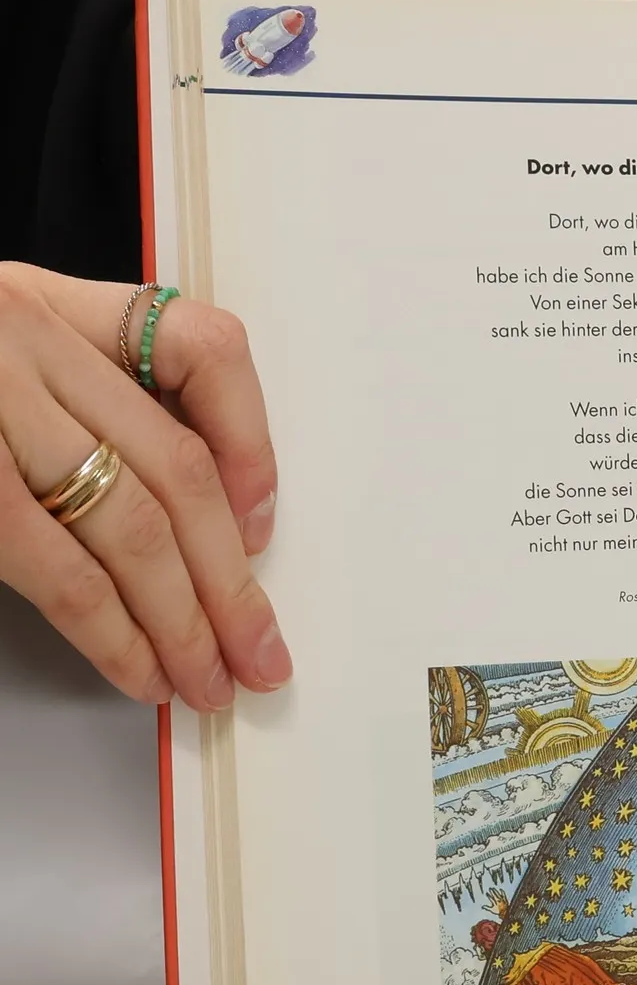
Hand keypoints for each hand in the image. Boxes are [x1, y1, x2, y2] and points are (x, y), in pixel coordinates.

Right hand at [0, 264, 289, 709]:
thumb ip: (74, 405)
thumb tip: (201, 521)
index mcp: (48, 303)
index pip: (203, 349)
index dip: (252, 444)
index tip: (264, 524)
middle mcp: (24, 340)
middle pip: (176, 469)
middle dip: (231, 578)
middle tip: (262, 653)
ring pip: (127, 521)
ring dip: (182, 618)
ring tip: (210, 680)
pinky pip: (52, 561)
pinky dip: (108, 627)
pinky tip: (138, 668)